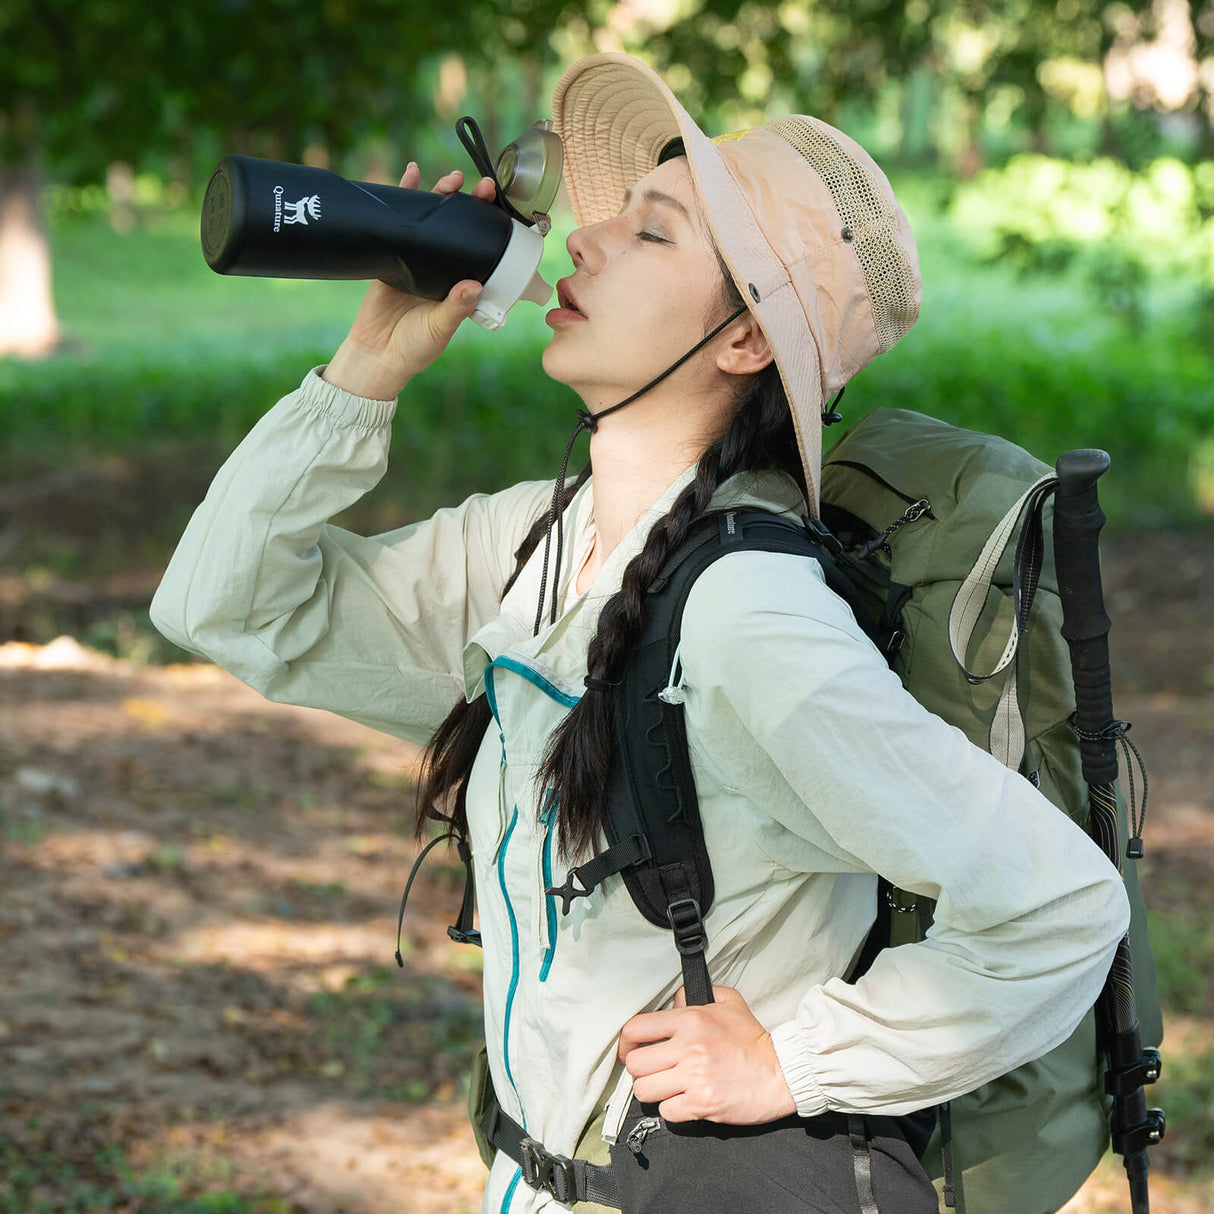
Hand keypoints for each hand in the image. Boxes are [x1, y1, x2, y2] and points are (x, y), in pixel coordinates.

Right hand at [323, 164, 497, 398]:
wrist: (374, 354)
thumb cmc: (414, 348)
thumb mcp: (439, 329)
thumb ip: (455, 308)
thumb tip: (473, 286)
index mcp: (462, 284)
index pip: (483, 249)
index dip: (492, 228)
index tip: (502, 210)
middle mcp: (444, 267)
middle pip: (460, 227)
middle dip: (471, 203)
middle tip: (482, 186)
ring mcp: (418, 258)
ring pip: (433, 219)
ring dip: (441, 194)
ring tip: (451, 178)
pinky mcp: (392, 254)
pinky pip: (400, 221)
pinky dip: (404, 196)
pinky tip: (409, 173)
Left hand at [617, 986, 797, 1123]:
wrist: (782, 1072)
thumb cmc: (754, 1039)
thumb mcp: (729, 1002)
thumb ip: (698, 994)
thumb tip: (675, 998)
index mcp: (691, 1019)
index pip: (636, 1028)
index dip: (627, 1042)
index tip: (632, 1049)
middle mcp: (688, 1047)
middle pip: (635, 1064)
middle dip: (641, 1070)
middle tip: (652, 1071)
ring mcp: (694, 1078)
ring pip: (645, 1090)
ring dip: (654, 1091)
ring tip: (668, 1087)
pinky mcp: (701, 1104)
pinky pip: (666, 1112)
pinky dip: (673, 1109)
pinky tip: (685, 1101)